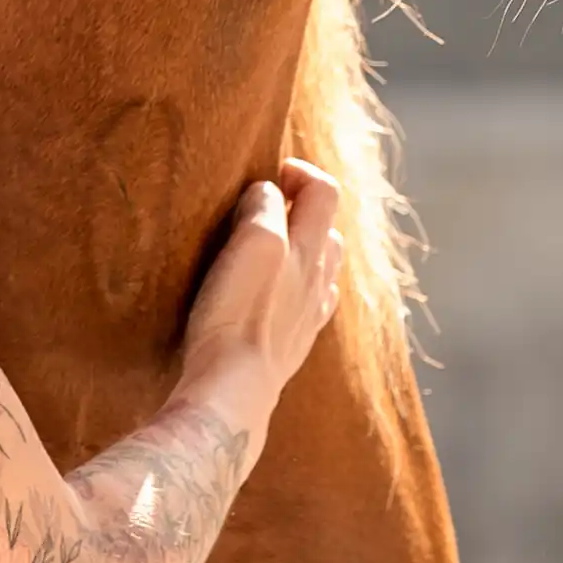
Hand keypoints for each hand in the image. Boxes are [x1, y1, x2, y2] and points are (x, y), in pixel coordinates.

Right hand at [174, 157, 345, 410]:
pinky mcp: (291, 344)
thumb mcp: (252, 243)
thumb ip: (265, 209)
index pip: (324, 191)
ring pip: (322, 270)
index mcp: (309, 249)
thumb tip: (267, 192)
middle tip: (267, 207)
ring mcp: (308, 314)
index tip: (270, 174)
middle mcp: (318, 280)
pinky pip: (308, 306)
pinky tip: (280, 296)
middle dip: (304, 210)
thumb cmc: (238, 315)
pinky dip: (299, 289)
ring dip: (304, 250)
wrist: (234, 390)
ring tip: (272, 247)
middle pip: (328, 230)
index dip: (300, 172)